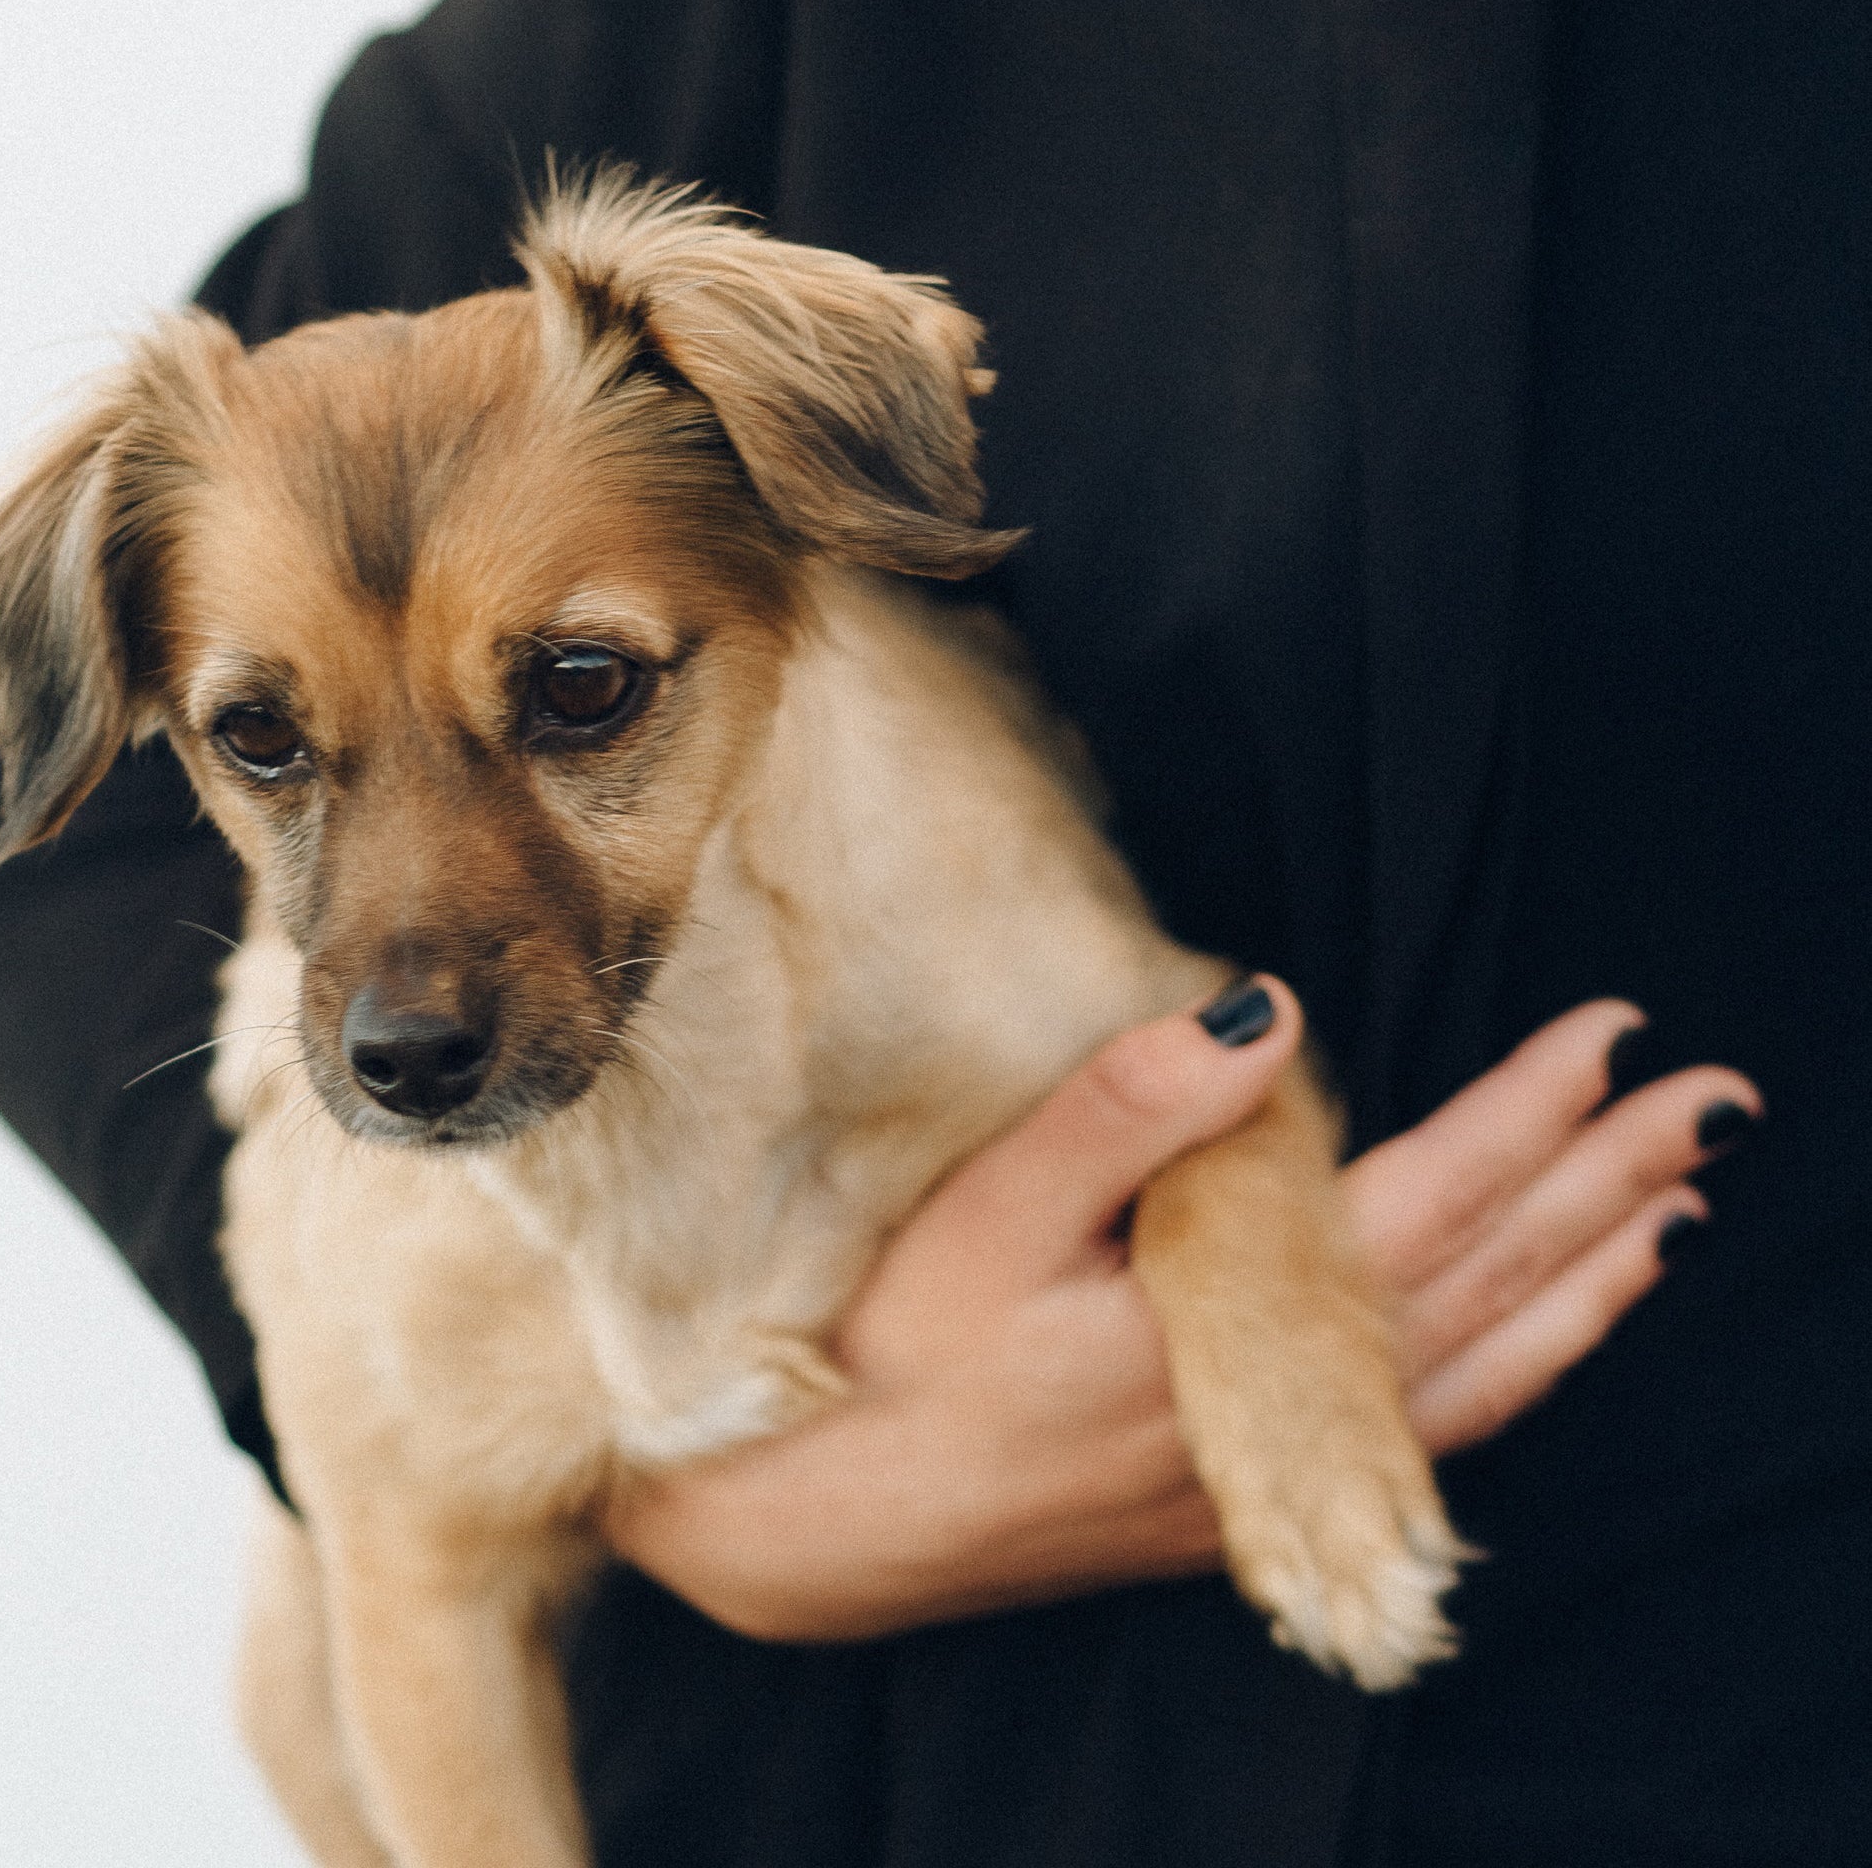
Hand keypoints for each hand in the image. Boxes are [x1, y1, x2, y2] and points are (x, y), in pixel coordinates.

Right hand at [601, 983, 1759, 1643]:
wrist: (835, 1530)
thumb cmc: (892, 1363)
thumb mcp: (980, 1219)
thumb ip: (1124, 1111)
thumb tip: (1265, 1012)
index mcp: (1219, 1325)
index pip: (1421, 1201)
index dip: (1526, 1116)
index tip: (1613, 1033)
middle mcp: (1276, 1413)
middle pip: (1485, 1286)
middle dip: (1604, 1187)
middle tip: (1706, 1103)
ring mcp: (1276, 1475)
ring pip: (1482, 1374)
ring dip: (1587, 1286)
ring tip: (1670, 1213)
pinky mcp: (1250, 1508)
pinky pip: (1434, 1443)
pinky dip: (1518, 1379)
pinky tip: (1547, 1341)